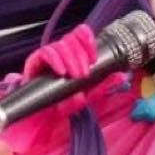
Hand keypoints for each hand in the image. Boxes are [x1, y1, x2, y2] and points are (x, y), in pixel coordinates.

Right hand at [0, 24, 125, 118]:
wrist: (42, 119)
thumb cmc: (63, 105)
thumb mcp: (87, 96)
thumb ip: (102, 85)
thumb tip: (121, 75)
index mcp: (73, 55)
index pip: (80, 34)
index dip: (87, 39)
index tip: (94, 56)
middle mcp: (60, 53)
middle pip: (71, 39)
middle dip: (81, 55)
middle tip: (85, 74)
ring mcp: (47, 57)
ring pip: (60, 44)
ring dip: (70, 59)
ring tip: (74, 76)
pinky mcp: (34, 62)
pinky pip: (45, 52)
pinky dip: (55, 59)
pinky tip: (61, 72)